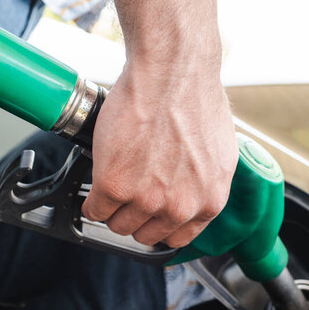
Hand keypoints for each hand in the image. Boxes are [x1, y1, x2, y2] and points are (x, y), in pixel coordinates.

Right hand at [82, 56, 238, 247]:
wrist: (173, 71)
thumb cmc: (196, 99)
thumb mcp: (218, 152)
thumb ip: (204, 183)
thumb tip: (189, 191)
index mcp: (208, 201)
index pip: (177, 237)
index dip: (158, 226)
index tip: (149, 218)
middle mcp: (180, 207)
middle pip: (145, 235)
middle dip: (134, 218)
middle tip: (128, 197)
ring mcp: (146, 198)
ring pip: (118, 225)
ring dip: (112, 211)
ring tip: (112, 189)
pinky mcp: (114, 185)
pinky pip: (94, 210)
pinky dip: (91, 203)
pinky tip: (96, 186)